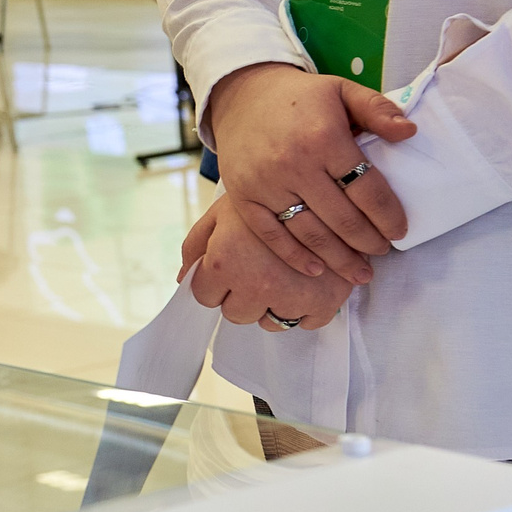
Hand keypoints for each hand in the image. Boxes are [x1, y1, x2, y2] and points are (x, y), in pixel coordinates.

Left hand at [182, 195, 357, 329]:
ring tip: (282, 274)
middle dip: (241, 296)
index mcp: (226, 262)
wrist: (324, 188)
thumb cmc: (265, 197)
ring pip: (272, 323)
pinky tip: (306, 282)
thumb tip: (184, 278)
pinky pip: (307, 323)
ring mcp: (293, 297)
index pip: (205, 297)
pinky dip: (306, 307)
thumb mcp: (222, 212)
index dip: (213, 282)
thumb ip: (196, 245)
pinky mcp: (326, 302)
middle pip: (237, 315)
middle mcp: (257, 285)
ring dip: (273, 304)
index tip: (228, 268)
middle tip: (256, 270)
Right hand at [200, 63, 416, 284]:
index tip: (400, 231)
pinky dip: (296, 257)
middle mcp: (292, 164)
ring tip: (361, 273)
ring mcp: (264, 183)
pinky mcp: (242, 196)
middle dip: (369, 242)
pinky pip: (272, 235)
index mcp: (323, 138)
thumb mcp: (342, 90)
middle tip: (383, 250)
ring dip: (340, 259)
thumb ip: (378, 109)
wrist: (241, 95)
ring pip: (310, 233)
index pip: (367, 189)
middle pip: (342, 219)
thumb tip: (410, 133)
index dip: (388, 216)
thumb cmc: (301, 98)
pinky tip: (318, 269)